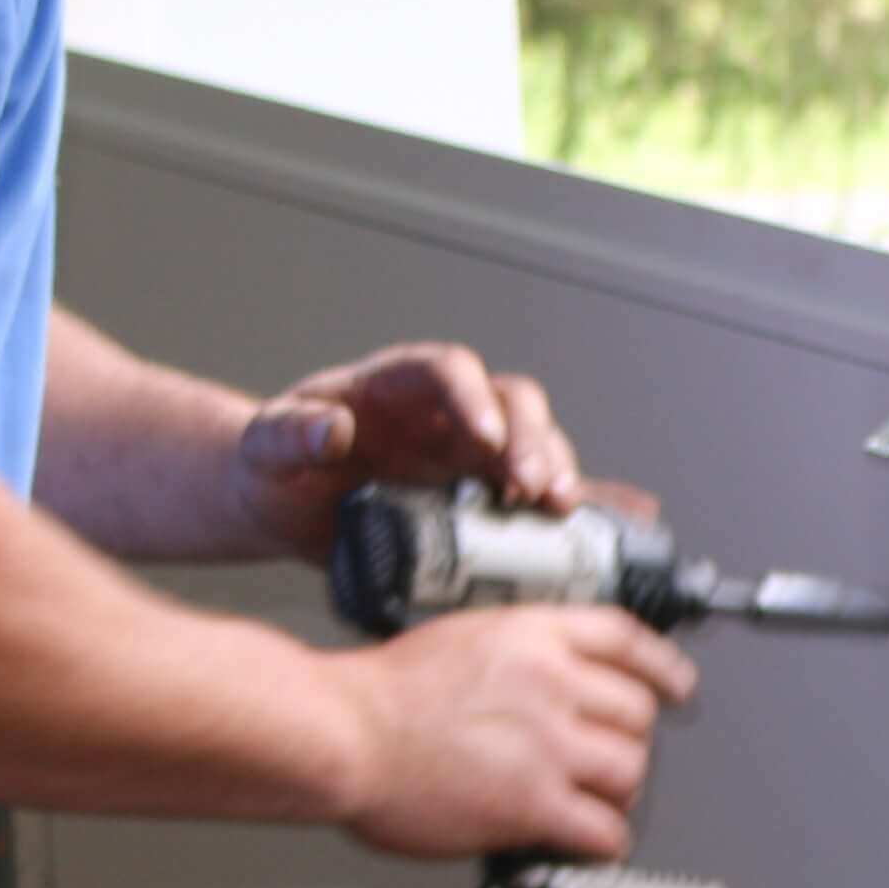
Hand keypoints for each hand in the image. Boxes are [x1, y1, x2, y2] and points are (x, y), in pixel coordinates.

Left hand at [234, 340, 589, 557]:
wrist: (287, 508)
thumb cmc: (275, 469)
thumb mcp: (265, 451)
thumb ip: (287, 435)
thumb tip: (330, 428)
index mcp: (396, 386)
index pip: (448, 369)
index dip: (473, 398)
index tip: (483, 439)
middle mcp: (447, 413)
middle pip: (512, 402)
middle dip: (531, 440)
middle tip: (531, 487)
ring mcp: (473, 456)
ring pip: (539, 443)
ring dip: (558, 471)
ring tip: (559, 511)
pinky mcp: (487, 496)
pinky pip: (545, 491)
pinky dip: (588, 502)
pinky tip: (624, 518)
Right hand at [330, 607, 702, 859]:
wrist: (340, 731)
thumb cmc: (378, 695)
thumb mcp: (461, 640)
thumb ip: (517, 655)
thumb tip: (553, 681)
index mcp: (532, 636)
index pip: (626, 640)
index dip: (663, 666)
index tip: (679, 685)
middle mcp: (550, 684)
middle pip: (638, 713)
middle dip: (626, 741)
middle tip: (603, 760)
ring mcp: (546, 744)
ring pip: (630, 770)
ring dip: (616, 792)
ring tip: (589, 802)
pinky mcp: (533, 802)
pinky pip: (603, 830)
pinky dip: (604, 842)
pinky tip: (587, 844)